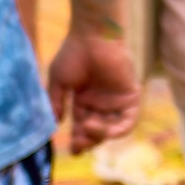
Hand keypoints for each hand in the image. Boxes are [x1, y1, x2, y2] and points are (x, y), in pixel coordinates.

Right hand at [48, 29, 140, 154]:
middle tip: (79, 143)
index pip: (82, 127)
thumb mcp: (59, 81)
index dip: (79, 140)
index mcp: (84, 100)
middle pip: (97, 132)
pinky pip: (128, 121)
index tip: (73, 150)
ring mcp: (116, 101)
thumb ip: (56, 103)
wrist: (92, 35)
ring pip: (112, 129)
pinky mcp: (130, 96)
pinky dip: (117, 129)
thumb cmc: (73, 53)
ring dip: (100, 134)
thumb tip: (54, 125)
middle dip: (88, 141)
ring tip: (87, 127)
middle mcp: (101, 103)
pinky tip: (103, 128)